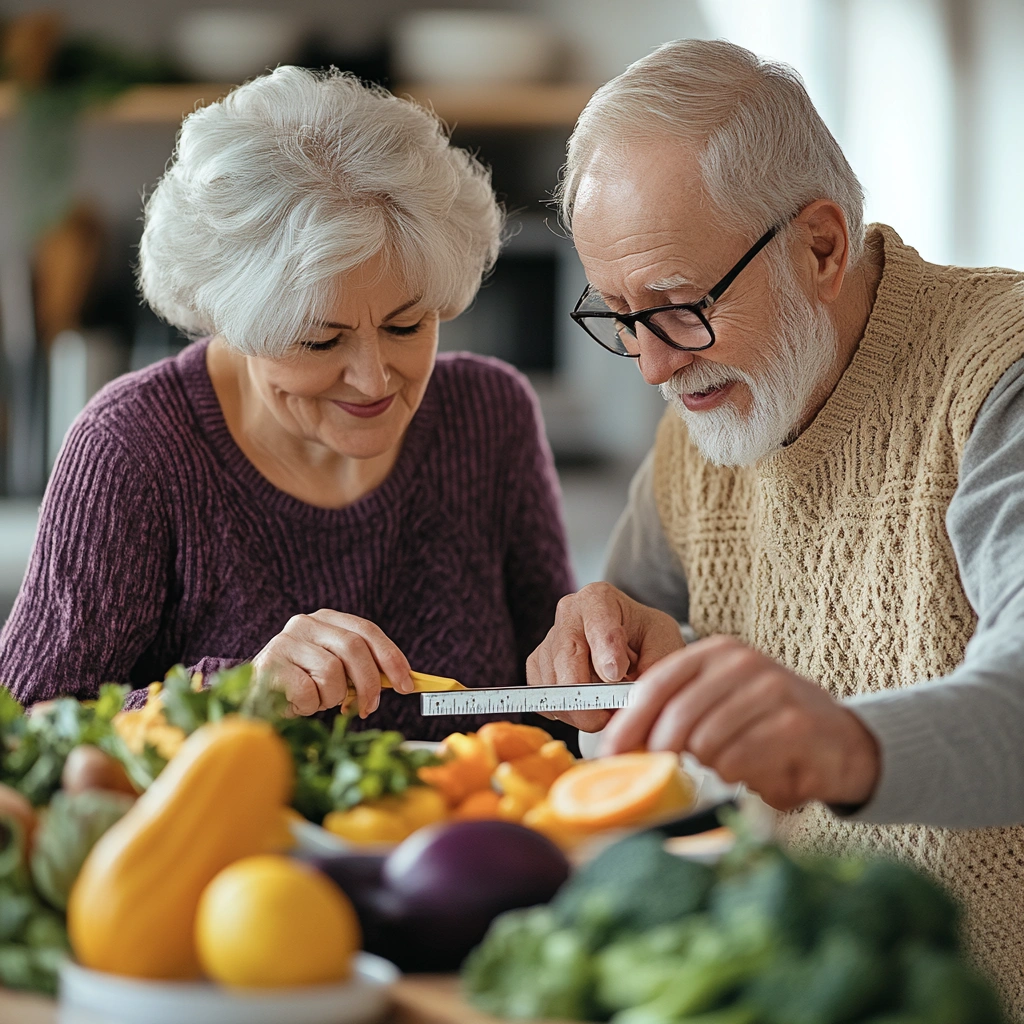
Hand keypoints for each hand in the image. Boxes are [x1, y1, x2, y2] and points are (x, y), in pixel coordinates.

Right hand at [251, 609, 412, 717]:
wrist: (255, 698)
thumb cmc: (303, 685)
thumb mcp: (335, 671)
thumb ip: (361, 669)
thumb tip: (402, 681)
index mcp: (327, 619)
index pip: (368, 631)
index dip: (391, 658)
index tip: (407, 684)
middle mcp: (306, 623)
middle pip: (354, 648)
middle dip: (369, 683)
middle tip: (370, 708)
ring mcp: (285, 642)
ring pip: (332, 672)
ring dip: (332, 697)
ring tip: (319, 700)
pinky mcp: (269, 665)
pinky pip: (308, 691)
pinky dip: (310, 705)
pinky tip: (298, 703)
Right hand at [526, 582, 684, 731]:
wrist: (627, 637)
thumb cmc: (645, 635)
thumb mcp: (663, 640)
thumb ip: (656, 661)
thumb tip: (635, 692)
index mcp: (599, 599)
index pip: (599, 627)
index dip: (606, 654)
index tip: (616, 675)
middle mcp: (568, 613)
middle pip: (567, 659)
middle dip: (587, 697)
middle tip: (608, 718)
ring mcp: (549, 639)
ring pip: (552, 683)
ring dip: (579, 709)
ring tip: (606, 713)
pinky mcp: (537, 664)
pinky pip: (542, 697)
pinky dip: (564, 712)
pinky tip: (586, 708)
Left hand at [600, 635, 879, 810]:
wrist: (840, 740)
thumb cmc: (765, 725)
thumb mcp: (717, 706)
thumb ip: (674, 716)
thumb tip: (619, 747)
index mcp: (715, 653)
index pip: (656, 684)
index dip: (629, 722)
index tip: (611, 753)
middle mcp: (741, 663)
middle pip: (677, 715)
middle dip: (661, 751)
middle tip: (662, 772)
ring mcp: (771, 689)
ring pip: (707, 740)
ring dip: (708, 765)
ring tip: (727, 764)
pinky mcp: (795, 723)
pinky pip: (741, 759)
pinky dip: (737, 774)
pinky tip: (751, 771)